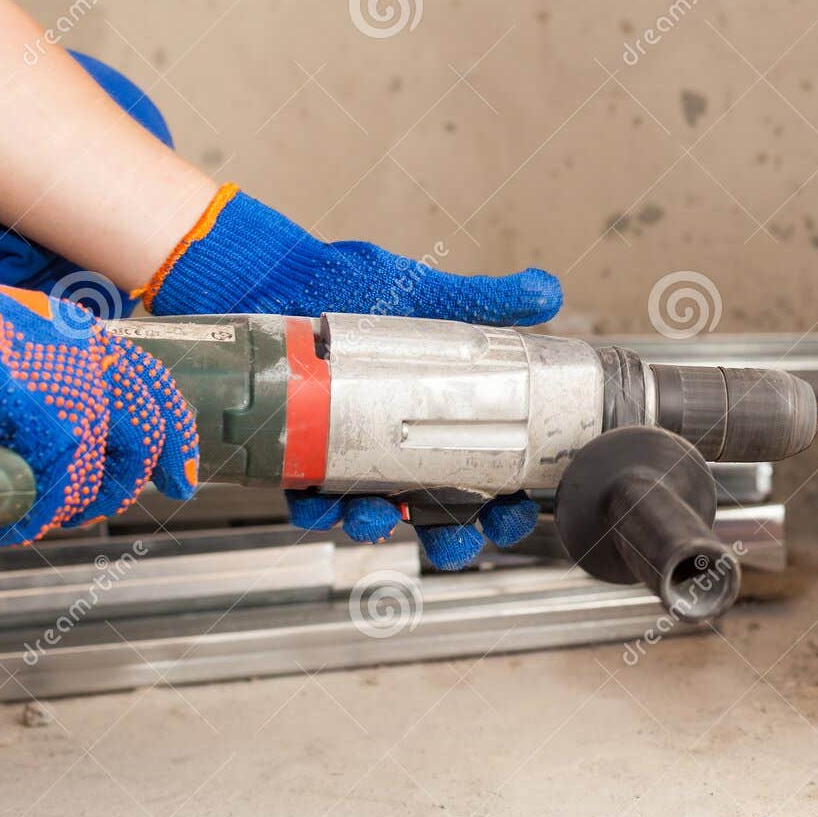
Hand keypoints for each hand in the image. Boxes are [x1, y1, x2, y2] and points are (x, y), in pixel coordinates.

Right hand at [0, 222, 198, 548]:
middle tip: (103, 505)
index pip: (156, 400)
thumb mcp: (23, 330)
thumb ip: (53, 370)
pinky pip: (55, 499)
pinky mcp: (50, 440)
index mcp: (94, 344)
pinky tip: (14, 524)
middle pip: (139, 450)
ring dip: (72, 509)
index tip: (179, 477)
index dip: (175, 445)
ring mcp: (79, 409)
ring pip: (95, 483)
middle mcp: (99, 375)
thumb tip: (61, 417)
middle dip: (124, 487)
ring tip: (44, 513)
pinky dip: (33, 521)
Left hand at [141, 184, 561, 570]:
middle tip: (459, 544)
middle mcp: (395, 441)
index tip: (515, 511)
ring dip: (379, 526)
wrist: (270, 272)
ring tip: (380, 518)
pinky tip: (322, 506)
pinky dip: (315, 509)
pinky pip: (308, 497)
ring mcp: (346, 452)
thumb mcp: (425, 294)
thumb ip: (485, 300)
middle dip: (452, 539)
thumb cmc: (345, 281)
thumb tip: (547, 292)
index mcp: (436, 412)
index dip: (506, 502)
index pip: (486, 471)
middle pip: (436, 511)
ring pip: (373, 512)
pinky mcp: (298, 452)